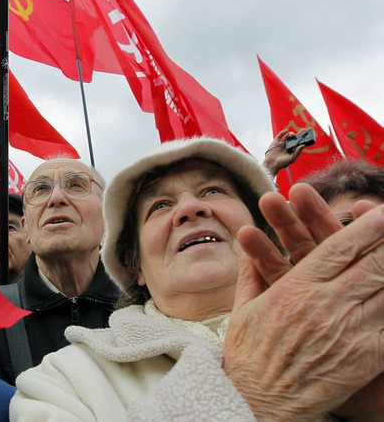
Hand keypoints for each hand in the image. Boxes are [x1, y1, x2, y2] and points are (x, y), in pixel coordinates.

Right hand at [225, 195, 383, 419]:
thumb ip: (251, 272)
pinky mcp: (364, 357)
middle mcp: (326, 304)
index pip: (338, 248)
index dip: (365, 227)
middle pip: (372, 263)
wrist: (258, 402)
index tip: (381, 212)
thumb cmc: (249, 356)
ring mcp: (348, 330)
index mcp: (296, 288)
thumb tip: (248, 246)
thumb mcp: (244, 308)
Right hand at [262, 129, 305, 176]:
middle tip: (303, 130)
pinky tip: (286, 131)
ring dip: (291, 134)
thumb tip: (303, 145)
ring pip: (287, 137)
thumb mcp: (292, 159)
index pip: (298, 144)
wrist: (271, 164)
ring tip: (293, 134)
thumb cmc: (282, 164)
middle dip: (298, 135)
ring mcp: (281, 144)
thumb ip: (297, 152)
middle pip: (294, 139)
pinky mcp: (275, 142)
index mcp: (291, 151)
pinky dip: (283, 132)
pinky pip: (279, 136)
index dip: (302, 140)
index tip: (307, 136)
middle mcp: (287, 147)